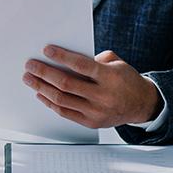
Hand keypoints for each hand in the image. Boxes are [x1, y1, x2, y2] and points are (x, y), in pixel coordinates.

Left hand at [22, 45, 160, 128]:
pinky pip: (65, 112)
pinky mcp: (90, 122)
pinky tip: (41, 93)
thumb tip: (65, 58)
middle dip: (44, 73)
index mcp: (110, 78)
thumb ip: (94, 58)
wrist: (142, 105)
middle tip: (30, 65)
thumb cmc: (126, 80)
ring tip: (30, 79)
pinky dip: (50, 102)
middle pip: (66, 84)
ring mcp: (96, 112)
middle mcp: (102, 96)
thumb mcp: (117, 63)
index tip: (46, 50)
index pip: (81, 65)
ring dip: (41, 88)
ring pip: (61, 99)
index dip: (61, 57)